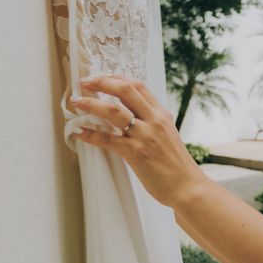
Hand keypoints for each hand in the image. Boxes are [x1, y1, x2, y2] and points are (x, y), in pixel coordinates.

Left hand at [70, 74, 202, 206]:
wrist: (186, 185)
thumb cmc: (176, 163)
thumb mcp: (167, 134)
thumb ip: (151, 122)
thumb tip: (129, 114)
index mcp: (161, 114)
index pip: (138, 86)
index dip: (117, 78)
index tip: (102, 77)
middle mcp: (153, 120)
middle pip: (125, 90)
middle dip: (102, 82)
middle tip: (85, 83)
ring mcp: (144, 135)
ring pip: (113, 111)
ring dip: (91, 104)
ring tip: (77, 102)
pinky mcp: (135, 152)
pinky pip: (107, 139)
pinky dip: (90, 134)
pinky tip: (80, 132)